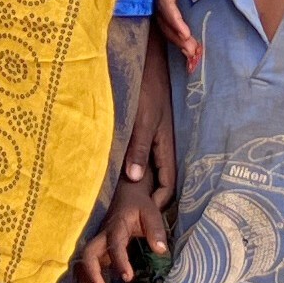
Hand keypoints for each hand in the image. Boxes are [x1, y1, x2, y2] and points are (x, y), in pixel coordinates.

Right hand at [77, 184, 168, 282]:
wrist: (126, 194)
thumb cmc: (140, 206)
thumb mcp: (151, 213)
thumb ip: (156, 231)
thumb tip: (161, 250)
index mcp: (117, 226)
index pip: (115, 244)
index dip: (120, 261)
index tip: (128, 277)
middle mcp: (103, 234)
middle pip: (89, 251)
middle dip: (91, 271)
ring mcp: (97, 241)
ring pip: (84, 259)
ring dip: (86, 277)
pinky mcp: (96, 248)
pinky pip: (85, 263)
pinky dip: (85, 277)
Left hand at [120, 65, 176, 213]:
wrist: (146, 63)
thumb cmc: (146, 90)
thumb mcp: (142, 120)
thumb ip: (138, 148)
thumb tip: (135, 180)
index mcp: (166, 146)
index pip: (167, 186)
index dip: (157, 205)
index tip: (141, 218)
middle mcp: (162, 146)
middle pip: (159, 181)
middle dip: (147, 199)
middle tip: (128, 214)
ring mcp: (153, 139)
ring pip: (149, 171)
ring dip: (139, 186)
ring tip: (121, 200)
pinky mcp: (144, 131)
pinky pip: (141, 158)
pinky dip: (132, 170)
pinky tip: (116, 174)